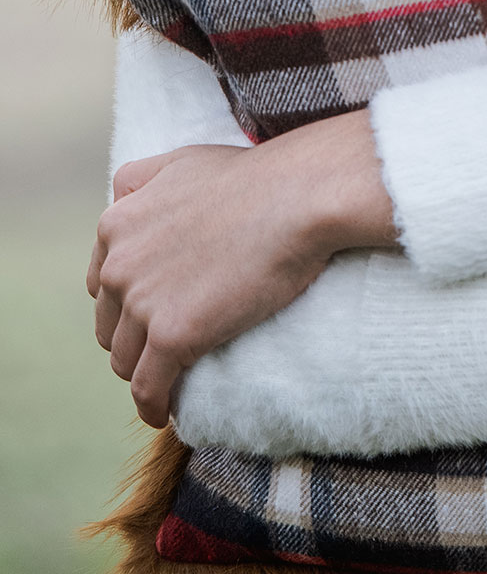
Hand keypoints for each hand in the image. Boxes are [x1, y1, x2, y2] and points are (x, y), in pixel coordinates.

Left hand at [86, 111, 395, 428]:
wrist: (297, 197)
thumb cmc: (253, 177)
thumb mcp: (180, 161)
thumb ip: (140, 180)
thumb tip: (121, 198)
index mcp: (117, 224)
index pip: (101, 282)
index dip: (125, 302)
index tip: (149, 315)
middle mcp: (118, 264)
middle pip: (109, 324)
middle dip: (132, 339)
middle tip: (165, 348)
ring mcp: (144, 302)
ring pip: (124, 360)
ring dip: (142, 373)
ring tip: (168, 382)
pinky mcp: (174, 335)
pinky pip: (148, 387)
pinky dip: (153, 405)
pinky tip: (163, 413)